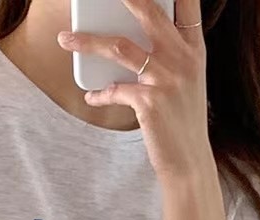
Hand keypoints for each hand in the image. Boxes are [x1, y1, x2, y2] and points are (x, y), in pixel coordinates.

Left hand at [59, 0, 211, 181]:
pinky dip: (100, 94)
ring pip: (120, 47)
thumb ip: (170, 55)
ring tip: (65, 40)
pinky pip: (114, 90)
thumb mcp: (187, 82)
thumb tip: (131, 35)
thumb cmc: (183, 122)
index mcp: (195, 51)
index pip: (187, 4)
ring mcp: (166, 80)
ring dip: (87, 42)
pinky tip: (91, 97)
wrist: (189, 163)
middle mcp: (183, 60)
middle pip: (149, 12)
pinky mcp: (150, 103)